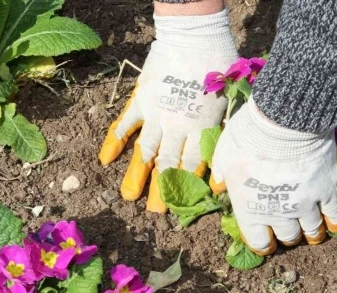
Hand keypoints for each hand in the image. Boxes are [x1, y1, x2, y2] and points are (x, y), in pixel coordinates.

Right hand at [99, 10, 237, 212]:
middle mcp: (175, 127)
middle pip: (167, 165)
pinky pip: (124, 125)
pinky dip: (115, 142)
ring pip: (144, 152)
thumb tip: (223, 171)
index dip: (186, 187)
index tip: (181, 206)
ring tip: (129, 197)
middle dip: (161, 190)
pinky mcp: (140, 101)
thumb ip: (224, 135)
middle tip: (156, 212)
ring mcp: (155, 115)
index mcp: (200, 129)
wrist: (193, 36)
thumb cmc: (218, 65)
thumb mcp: (230, 102)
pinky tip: (106, 160)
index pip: (191, 166)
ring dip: (136, 176)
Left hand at [211, 99, 336, 255]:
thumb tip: (218, 187)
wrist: (284, 122)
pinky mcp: (327, 190)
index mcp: (250, 210)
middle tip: (289, 232)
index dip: (262, 244)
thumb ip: (221, 175)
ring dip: (312, 234)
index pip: (258, 241)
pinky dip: (334, 222)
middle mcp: (278, 213)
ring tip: (313, 234)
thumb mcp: (223, 156)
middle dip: (288, 237)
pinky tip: (334, 226)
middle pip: (288, 236)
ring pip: (312, 229)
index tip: (266, 242)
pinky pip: (334, 213)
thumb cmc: (248, 138)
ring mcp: (305, 204)